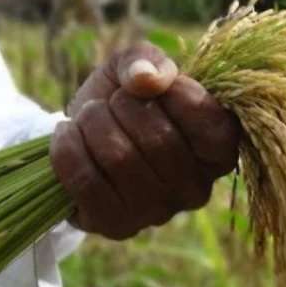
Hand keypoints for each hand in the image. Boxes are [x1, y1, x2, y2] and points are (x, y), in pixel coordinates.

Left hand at [50, 43, 240, 239]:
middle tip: (111, 102)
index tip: (153, 85)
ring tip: (88, 116)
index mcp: (218, 152)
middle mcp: (197, 190)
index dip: (178, 95)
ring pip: (120, 159)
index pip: (213, 126)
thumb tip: (146, 78)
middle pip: (160, 141)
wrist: (81, 136)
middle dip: (123, 106)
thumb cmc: (122, 100)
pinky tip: (67, 135)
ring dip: (93, 123)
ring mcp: (159, 213)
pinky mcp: (118, 226)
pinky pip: (87, 183)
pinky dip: (68, 149)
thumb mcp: (138, 67)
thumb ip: (148, 59)